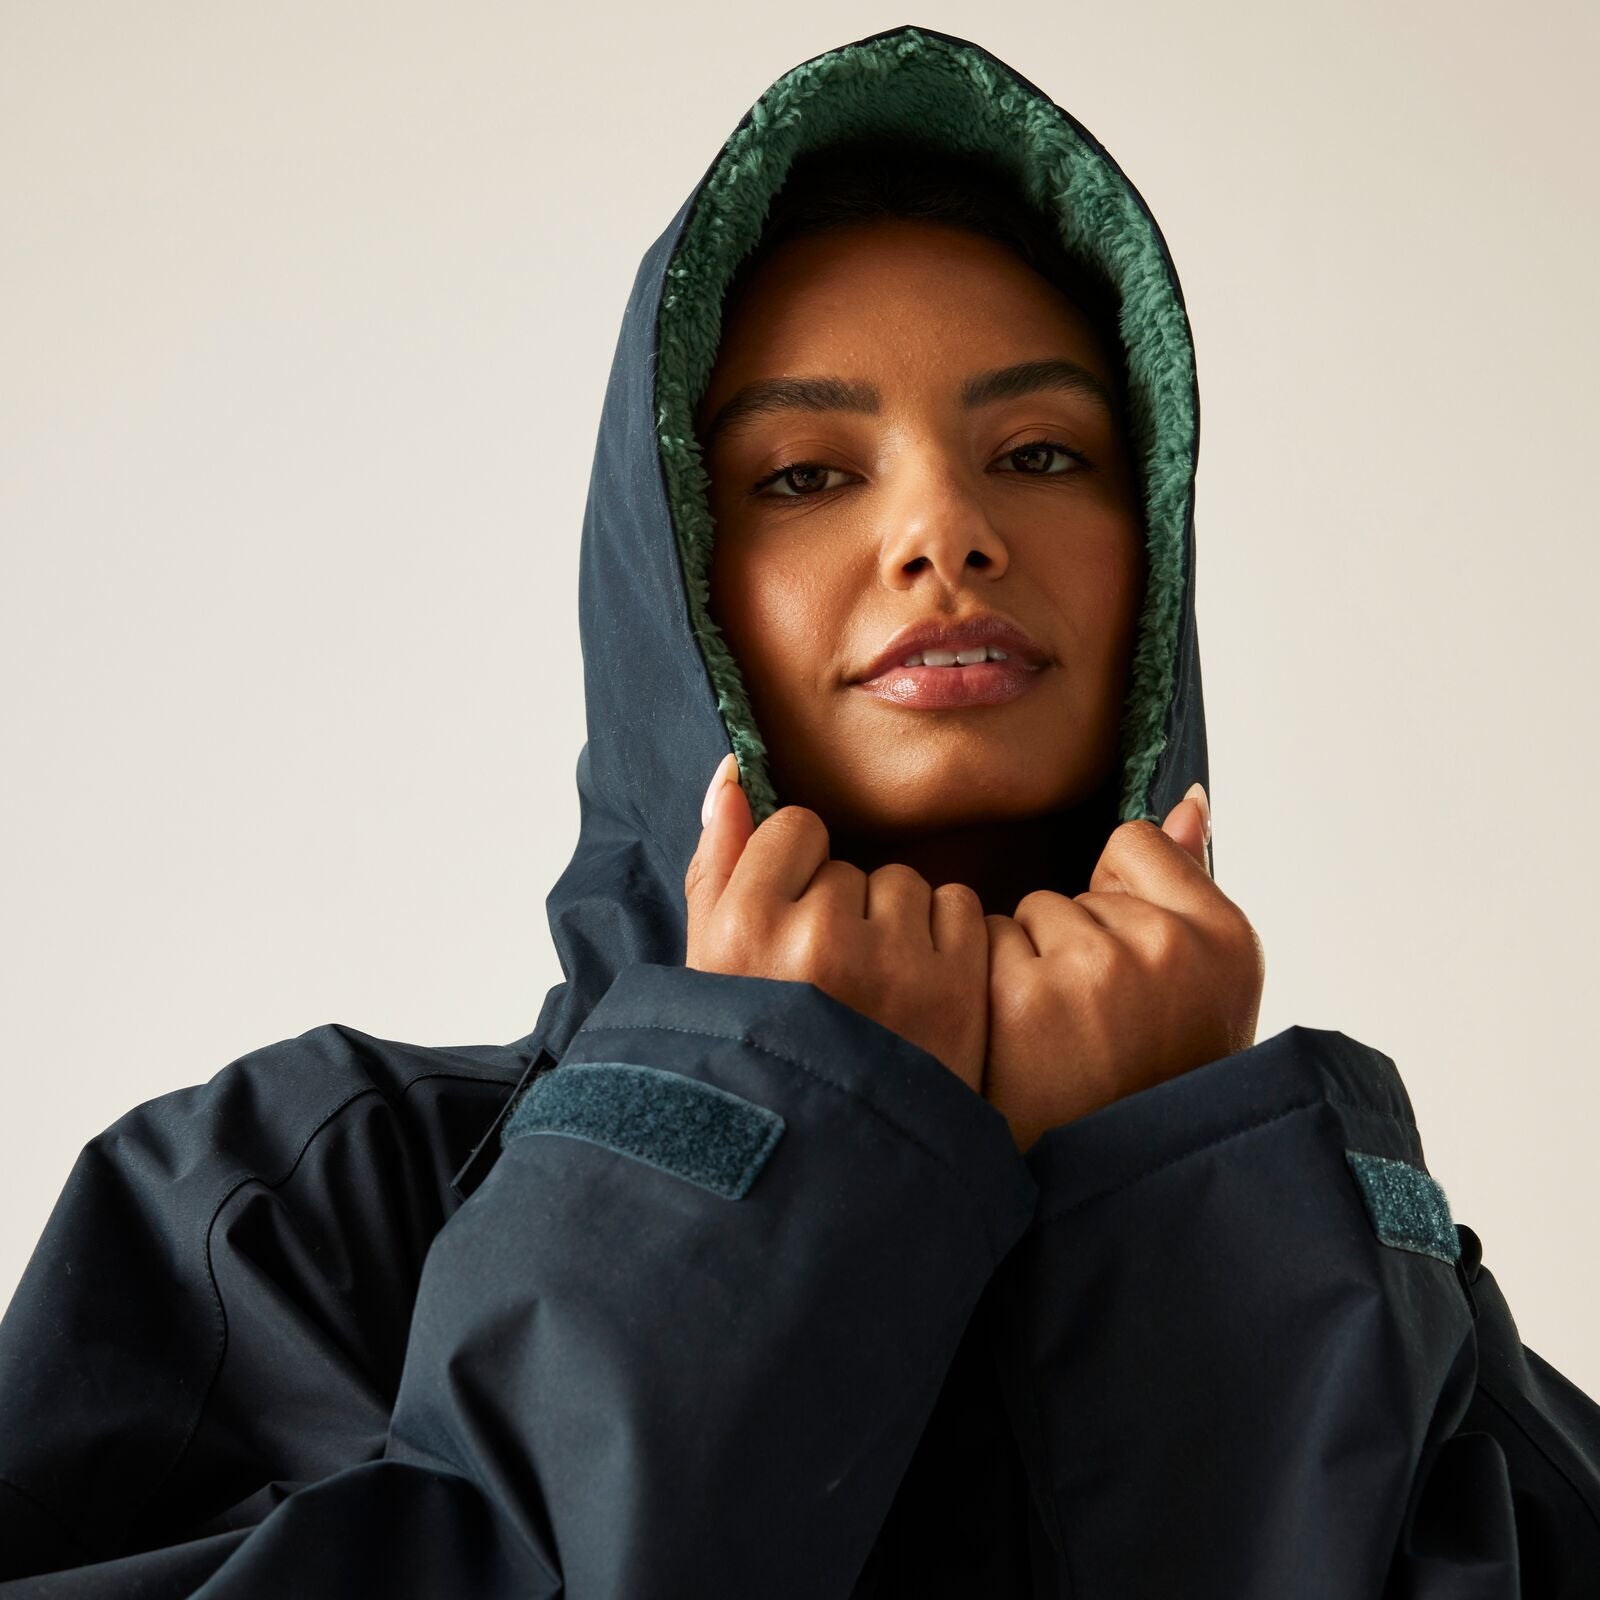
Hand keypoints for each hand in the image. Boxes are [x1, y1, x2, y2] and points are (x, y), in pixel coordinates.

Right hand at [684, 754, 989, 1089]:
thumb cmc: (760, 1059)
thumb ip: (717, 863)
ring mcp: (895, 965)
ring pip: (906, 884)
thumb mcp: (708, 967)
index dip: (795, 874)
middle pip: (851, 865)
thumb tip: (732, 772)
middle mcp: (818, 941)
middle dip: (844, 911)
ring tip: (874, 997)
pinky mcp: (958, 988)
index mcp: (744, 932)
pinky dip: (947, 944)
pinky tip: (917, 997)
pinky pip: (960, 908)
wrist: (833, 1168)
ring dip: (896, 927)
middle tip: (831, 988)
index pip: (795, 828)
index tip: (791, 930)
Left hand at [983, 787, 1265, 1153]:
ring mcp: (1096, 970)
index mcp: (1225, 938)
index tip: (1128, 973)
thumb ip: (1188, 884)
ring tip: (1059, 1041)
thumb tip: (1188, 800)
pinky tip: (1020, 1046)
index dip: (1115, 902)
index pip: (1134, 845)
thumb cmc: (1153, 1082)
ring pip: (1025, 916)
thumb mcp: (1204, 987)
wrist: (1114, 1187)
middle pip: (1073, 891)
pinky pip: (983, 946)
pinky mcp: (1026, 997)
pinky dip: (990, 990)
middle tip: (1095, 1029)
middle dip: (1070, 947)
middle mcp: (1168, 947)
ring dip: (1026, 967)